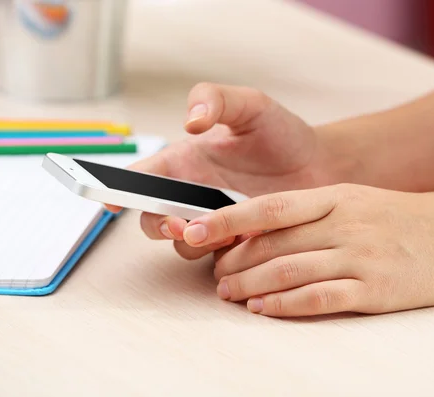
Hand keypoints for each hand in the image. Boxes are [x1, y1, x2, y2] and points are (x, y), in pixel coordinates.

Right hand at [111, 82, 338, 258]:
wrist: (322, 165)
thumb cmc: (282, 133)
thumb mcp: (250, 105)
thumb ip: (216, 100)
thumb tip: (190, 122)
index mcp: (186, 162)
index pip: (142, 178)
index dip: (119, 189)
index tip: (111, 200)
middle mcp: (193, 195)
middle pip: (153, 220)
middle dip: (158, 226)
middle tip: (179, 225)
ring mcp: (214, 222)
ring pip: (184, 245)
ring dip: (194, 243)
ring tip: (225, 234)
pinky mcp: (237, 243)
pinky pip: (218, 259)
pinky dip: (225, 256)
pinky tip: (247, 242)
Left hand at [179, 184, 433, 316]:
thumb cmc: (401, 218)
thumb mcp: (356, 201)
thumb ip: (310, 213)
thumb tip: (257, 229)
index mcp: (335, 196)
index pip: (269, 208)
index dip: (227, 220)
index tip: (194, 231)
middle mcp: (344, 223)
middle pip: (272, 243)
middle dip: (233, 261)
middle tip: (214, 275)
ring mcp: (360, 256)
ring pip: (289, 270)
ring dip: (250, 285)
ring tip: (228, 294)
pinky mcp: (375, 289)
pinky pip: (319, 298)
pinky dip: (285, 305)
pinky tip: (264, 309)